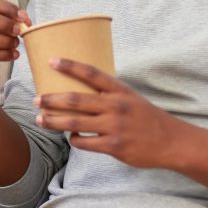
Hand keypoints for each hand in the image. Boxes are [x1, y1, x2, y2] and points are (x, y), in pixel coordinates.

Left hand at [33, 58, 183, 169]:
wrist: (172, 142)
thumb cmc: (147, 118)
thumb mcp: (131, 98)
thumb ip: (108, 94)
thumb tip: (80, 89)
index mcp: (120, 91)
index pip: (92, 74)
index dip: (70, 66)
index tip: (52, 61)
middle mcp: (116, 106)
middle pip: (75, 99)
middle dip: (51, 99)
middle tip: (36, 99)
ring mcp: (114, 127)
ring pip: (74, 123)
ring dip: (53, 121)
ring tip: (40, 119)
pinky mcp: (114, 146)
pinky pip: (84, 142)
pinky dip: (73, 139)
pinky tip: (70, 137)